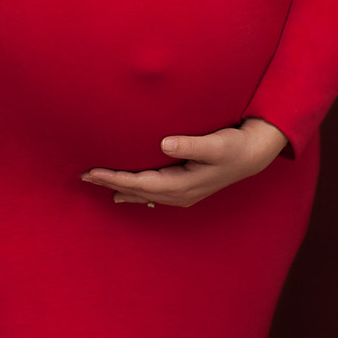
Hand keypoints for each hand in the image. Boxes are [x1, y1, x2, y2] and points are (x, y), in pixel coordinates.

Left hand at [81, 118, 289, 207]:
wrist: (254, 155)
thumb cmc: (235, 145)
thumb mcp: (216, 143)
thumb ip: (191, 144)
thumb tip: (165, 144)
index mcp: (183, 185)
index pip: (140, 183)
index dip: (115, 178)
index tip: (93, 172)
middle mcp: (180, 194)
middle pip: (137, 191)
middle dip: (110, 183)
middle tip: (83, 176)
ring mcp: (183, 194)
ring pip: (144, 194)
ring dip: (121, 188)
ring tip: (98, 184)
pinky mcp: (186, 188)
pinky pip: (154, 193)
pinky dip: (136, 192)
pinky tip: (127, 192)